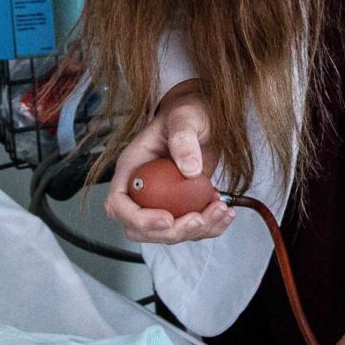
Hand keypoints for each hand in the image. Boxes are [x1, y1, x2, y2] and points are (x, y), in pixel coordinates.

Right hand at [103, 83, 235, 244]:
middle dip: (171, 232)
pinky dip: (210, 227)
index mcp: (133, 167)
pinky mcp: (182, 205)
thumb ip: (184, 138)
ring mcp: (161, 199)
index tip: (167, 219)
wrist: (206, 117)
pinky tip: (226, 212)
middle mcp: (143, 187)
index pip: (118, 204)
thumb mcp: (186, 117)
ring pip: (167, 233)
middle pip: (140, 228)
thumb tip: (189, 169)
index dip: (138, 219)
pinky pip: (189, 227)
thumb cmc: (189, 112)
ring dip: (196, 231)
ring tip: (221, 209)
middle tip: (199, 219)